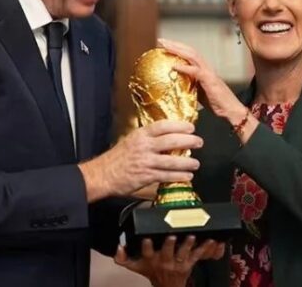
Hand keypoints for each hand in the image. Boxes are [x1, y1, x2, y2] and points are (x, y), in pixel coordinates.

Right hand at [79, 120, 202, 201]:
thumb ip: (147, 138)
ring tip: (196, 163)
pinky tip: (187, 176)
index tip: (190, 127)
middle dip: (189, 141)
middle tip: (199, 142)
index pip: (163, 126)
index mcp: (140, 135)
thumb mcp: (130, 140)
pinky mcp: (146, 176)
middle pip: (171, 141)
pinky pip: (167, 176)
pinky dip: (179, 176)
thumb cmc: (117, 158)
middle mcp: (144, 146)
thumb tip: (167, 136)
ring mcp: (146, 162)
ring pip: (172, 161)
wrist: (103, 174)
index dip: (179, 125)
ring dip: (187, 162)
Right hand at [114, 235, 225, 286]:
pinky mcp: (189, 264)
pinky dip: (204, 248)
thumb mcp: (135, 267)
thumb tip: (118, 246)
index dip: (147, 246)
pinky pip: (197, 255)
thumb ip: (123, 258)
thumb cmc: (150, 272)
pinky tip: (210, 240)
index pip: (147, 253)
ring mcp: (177, 263)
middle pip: (167, 252)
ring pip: (183, 253)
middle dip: (169, 244)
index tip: (147, 239)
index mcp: (151, 260)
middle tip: (171, 235)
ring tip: (191, 236)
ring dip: (187, 245)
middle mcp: (164, 261)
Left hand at [157, 38, 246, 125]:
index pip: (189, 53)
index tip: (163, 45)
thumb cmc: (215, 102)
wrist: (230, 110)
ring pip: (192, 56)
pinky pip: (196, 71)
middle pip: (189, 51)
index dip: (176, 47)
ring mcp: (208, 72)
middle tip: (160, 40)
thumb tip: (174, 83)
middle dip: (174, 44)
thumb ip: (188, 84)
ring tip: (165, 47)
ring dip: (178, 50)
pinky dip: (185, 68)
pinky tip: (174, 66)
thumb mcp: (198, 91)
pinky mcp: (209, 80)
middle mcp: (206, 67)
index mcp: (202, 69)